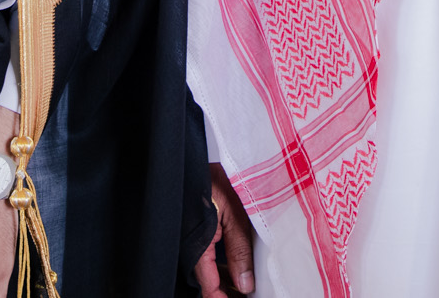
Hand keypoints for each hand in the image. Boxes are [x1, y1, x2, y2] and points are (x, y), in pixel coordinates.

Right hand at [195, 162, 255, 295]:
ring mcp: (194, 236)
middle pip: (208, 279)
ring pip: (210, 267)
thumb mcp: (233, 213)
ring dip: (227, 277)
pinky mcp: (198, 227)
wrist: (194, 155)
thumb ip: (239, 250)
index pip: (208, 286)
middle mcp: (192, 244)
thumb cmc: (211, 177)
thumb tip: (245, 285)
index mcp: (196, 246)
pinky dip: (223, 261)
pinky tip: (238, 264)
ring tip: (247, 284)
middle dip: (226, 290)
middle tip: (246, 294)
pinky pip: (209, 252)